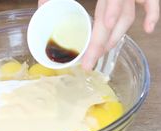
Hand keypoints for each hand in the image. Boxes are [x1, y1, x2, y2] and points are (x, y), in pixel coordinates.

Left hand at [38, 0, 159, 69]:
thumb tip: (42, 9)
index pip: (104, 17)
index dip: (98, 40)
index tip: (89, 58)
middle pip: (117, 21)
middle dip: (104, 45)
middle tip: (90, 62)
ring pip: (128, 16)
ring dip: (117, 37)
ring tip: (103, 51)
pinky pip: (150, 0)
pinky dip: (151, 13)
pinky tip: (147, 29)